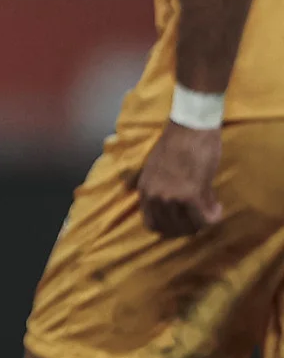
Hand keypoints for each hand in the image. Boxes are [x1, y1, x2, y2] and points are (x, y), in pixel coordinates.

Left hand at [134, 121, 223, 235]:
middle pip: (172, 229)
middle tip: (199, 217)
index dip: (169, 228)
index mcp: (144, 190)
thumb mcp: (151, 165)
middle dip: (188, 226)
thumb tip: (140, 194)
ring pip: (190, 226)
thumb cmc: (174, 143)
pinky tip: (218, 207)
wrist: (190, 128)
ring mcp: (172, 197)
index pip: (152, 224)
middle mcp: (155, 196)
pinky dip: (214, 216)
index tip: (182, 222)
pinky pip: (205, 219)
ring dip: (202, 221)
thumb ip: (146, 182)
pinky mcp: (192, 195)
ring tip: (209, 209)